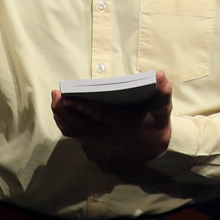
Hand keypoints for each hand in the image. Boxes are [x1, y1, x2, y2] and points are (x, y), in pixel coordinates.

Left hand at [51, 72, 171, 176]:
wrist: (154, 144)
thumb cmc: (157, 120)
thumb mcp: (164, 105)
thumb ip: (163, 90)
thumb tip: (159, 75)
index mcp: (123, 123)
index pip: (100, 115)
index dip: (83, 107)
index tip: (69, 97)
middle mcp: (108, 132)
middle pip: (80, 125)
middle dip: (65, 110)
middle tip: (56, 93)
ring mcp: (100, 137)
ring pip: (74, 130)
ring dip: (61, 116)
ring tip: (56, 98)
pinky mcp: (95, 138)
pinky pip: (74, 132)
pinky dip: (64, 121)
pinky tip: (60, 109)